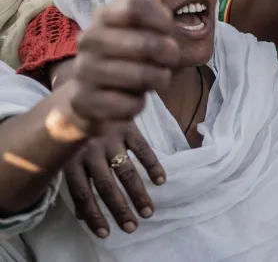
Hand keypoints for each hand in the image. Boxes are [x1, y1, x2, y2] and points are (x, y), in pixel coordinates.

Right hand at [60, 0, 178, 137]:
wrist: (86, 98)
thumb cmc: (122, 57)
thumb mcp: (135, 29)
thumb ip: (146, 7)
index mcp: (103, 16)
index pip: (134, 5)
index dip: (160, 18)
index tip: (168, 28)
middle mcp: (88, 40)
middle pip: (145, 44)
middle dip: (168, 53)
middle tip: (171, 58)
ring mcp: (83, 71)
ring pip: (141, 76)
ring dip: (158, 80)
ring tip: (154, 79)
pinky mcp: (83, 101)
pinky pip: (130, 105)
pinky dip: (139, 104)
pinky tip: (131, 100)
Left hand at [64, 122, 162, 237]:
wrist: (87, 90)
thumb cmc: (78, 132)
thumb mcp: (70, 155)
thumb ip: (77, 183)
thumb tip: (82, 215)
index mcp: (72, 159)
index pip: (83, 193)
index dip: (94, 214)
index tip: (106, 233)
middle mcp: (91, 150)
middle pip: (106, 185)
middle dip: (120, 208)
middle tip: (133, 226)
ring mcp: (110, 137)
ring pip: (125, 170)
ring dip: (138, 192)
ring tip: (148, 211)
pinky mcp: (127, 126)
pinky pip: (142, 147)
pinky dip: (152, 163)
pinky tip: (161, 180)